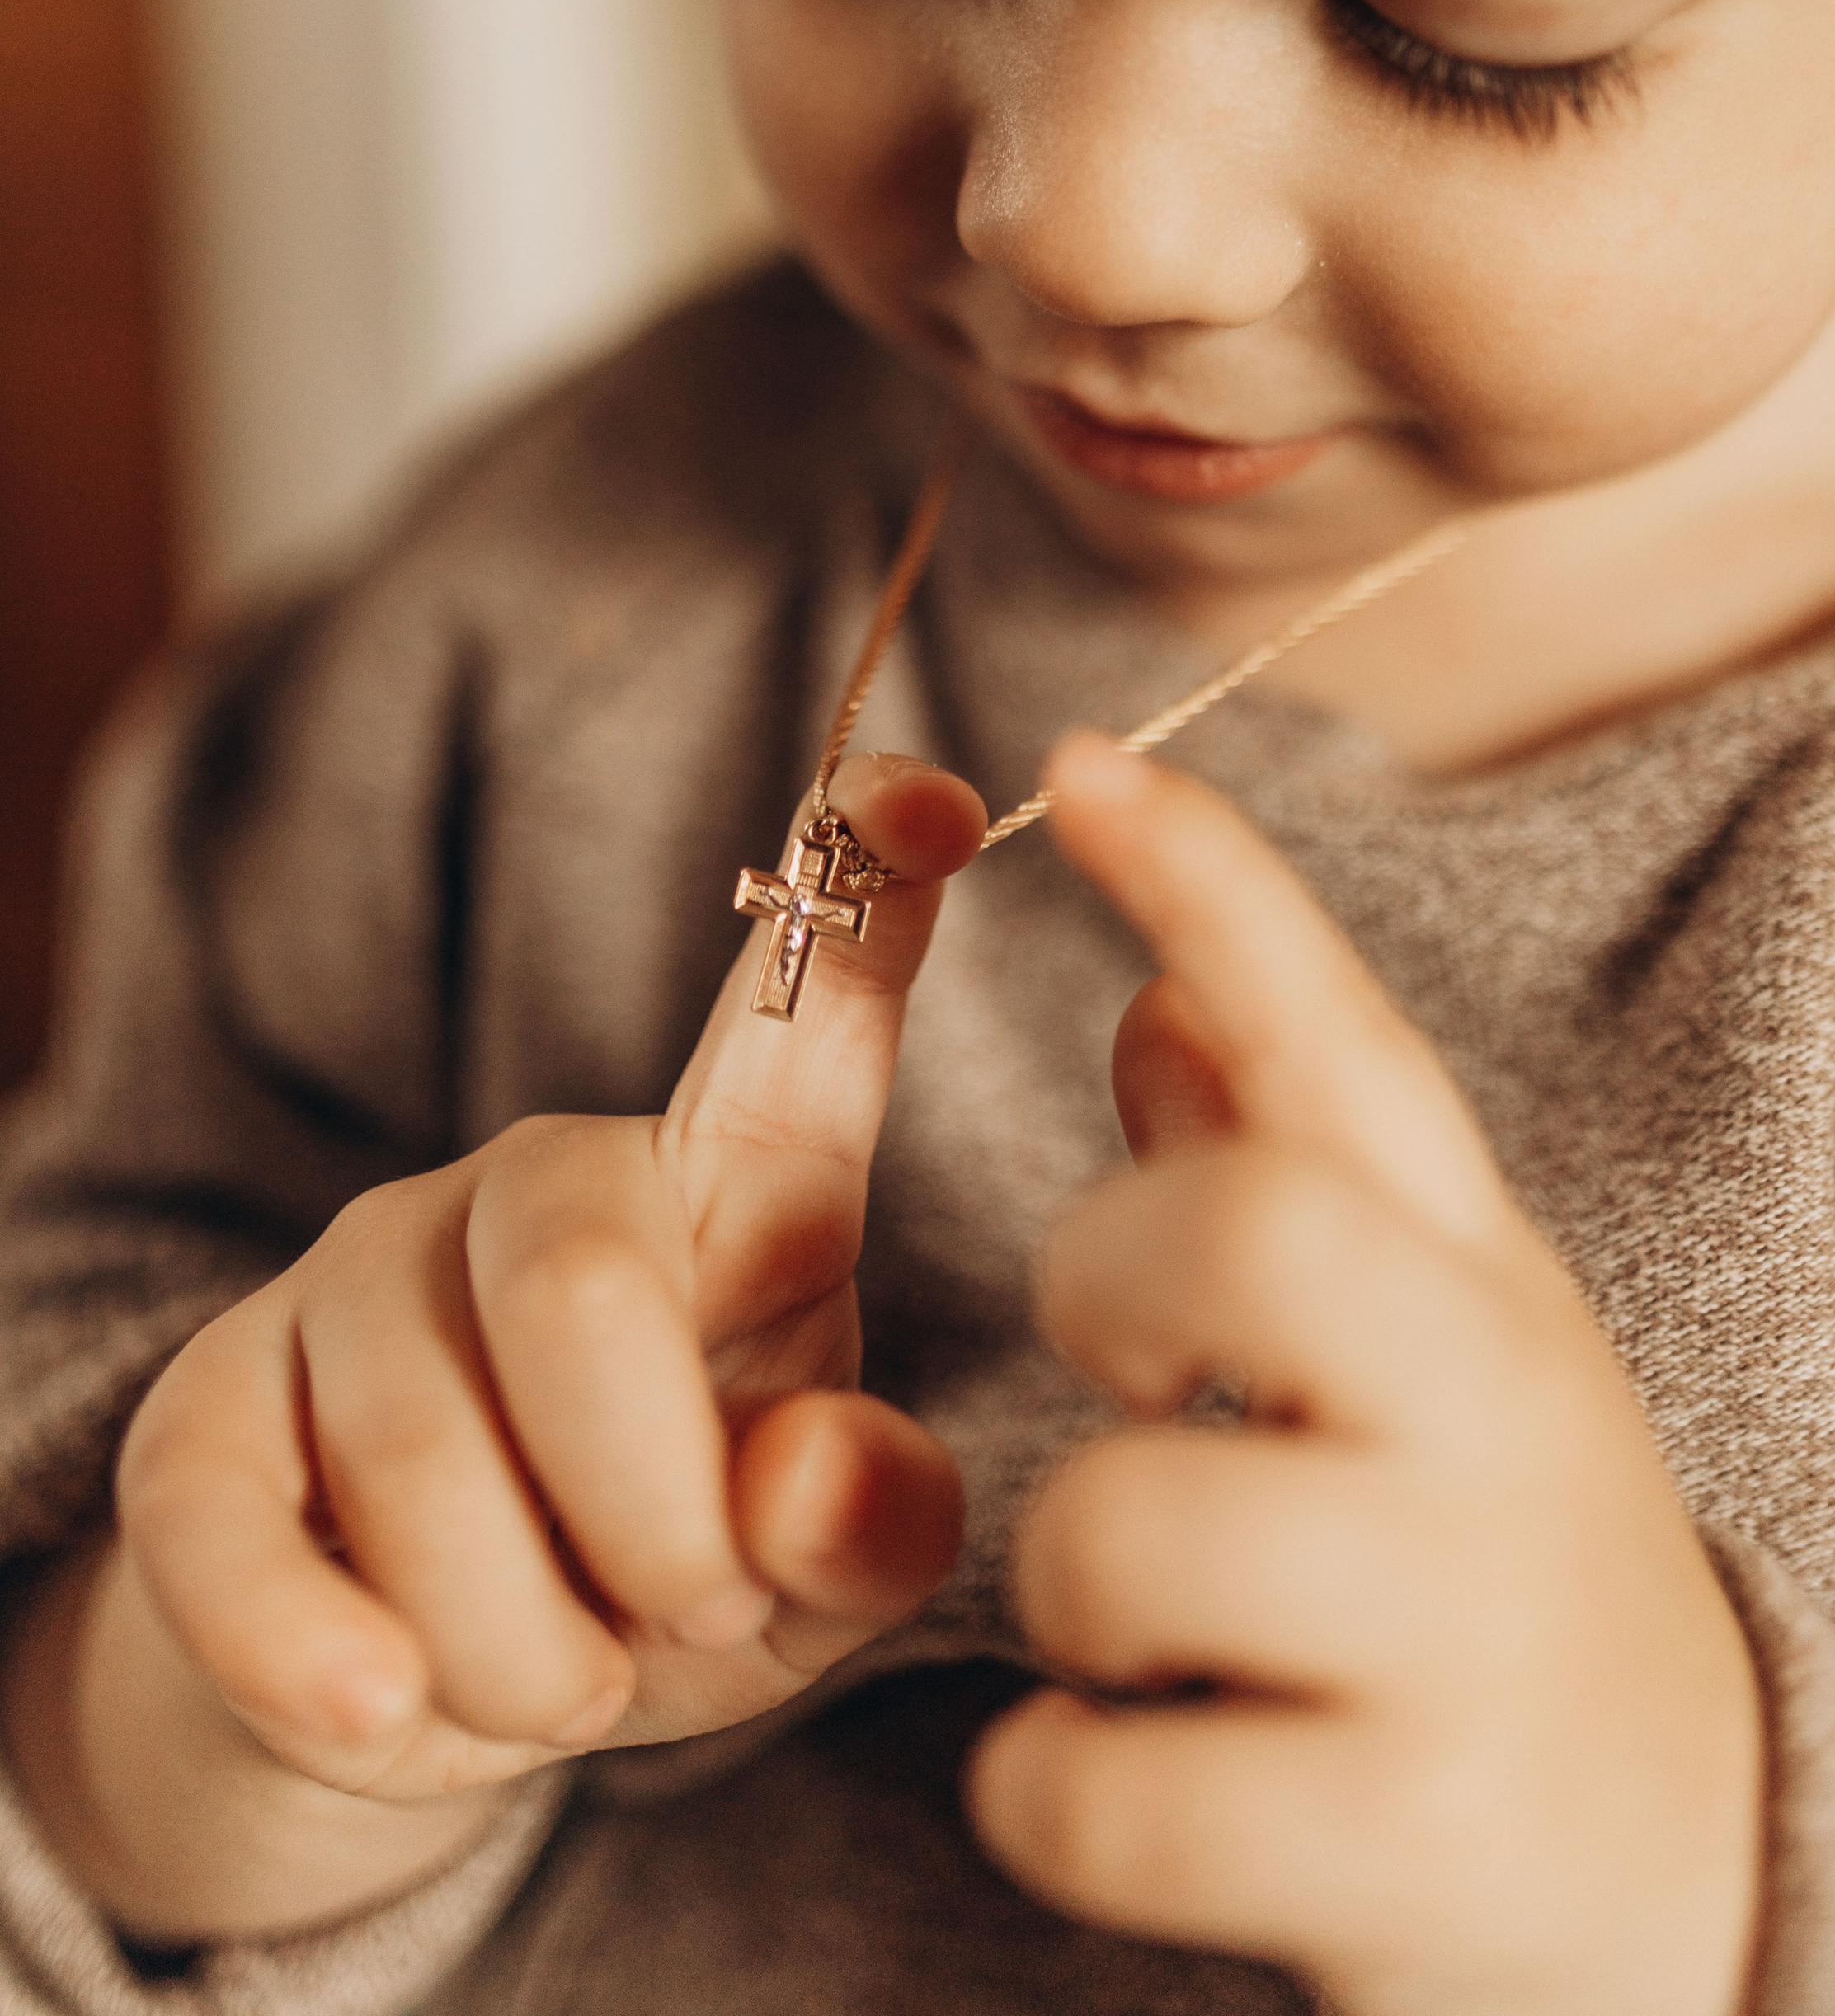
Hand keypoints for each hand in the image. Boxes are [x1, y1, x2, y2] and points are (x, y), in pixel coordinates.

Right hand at [112, 754, 981, 1818]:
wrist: (427, 1696)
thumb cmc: (663, 1585)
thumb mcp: (812, 1584)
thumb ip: (869, 1527)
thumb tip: (802, 1477)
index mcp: (733, 1188)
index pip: (807, 1010)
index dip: (875, 891)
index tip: (951, 794)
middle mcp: (541, 1184)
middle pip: (582, 1289)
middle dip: (656, 1518)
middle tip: (695, 1618)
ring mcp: (358, 1278)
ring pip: (419, 1450)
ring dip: (520, 1645)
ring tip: (566, 1684)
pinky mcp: (209, 1406)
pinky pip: (229, 1523)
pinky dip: (316, 1656)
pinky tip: (385, 1712)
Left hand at [967, 736, 1763, 2015]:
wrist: (1715, 1879)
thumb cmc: (1499, 1558)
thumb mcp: (1432, 1350)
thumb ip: (1286, 1177)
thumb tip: (1154, 992)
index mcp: (1488, 1287)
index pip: (1353, 1045)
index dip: (1214, 890)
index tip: (1084, 759)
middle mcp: (1497, 1426)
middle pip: (1244, 1233)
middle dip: (1102, 1277)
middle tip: (1122, 1359)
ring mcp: (1463, 1637)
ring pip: (1126, 1528)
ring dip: (1072, 1589)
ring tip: (1148, 1633)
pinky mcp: (1411, 1851)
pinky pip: (1096, 1793)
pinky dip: (1053, 1792)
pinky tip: (1133, 1780)